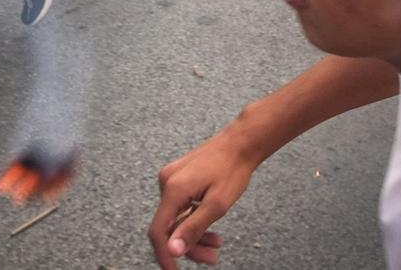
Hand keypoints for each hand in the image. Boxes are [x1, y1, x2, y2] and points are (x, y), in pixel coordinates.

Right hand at [151, 126, 261, 267]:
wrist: (241, 142)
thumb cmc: (232, 169)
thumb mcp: (216, 205)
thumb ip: (192, 228)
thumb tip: (172, 250)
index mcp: (173, 189)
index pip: (158, 231)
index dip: (164, 255)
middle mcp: (167, 182)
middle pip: (170, 226)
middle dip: (189, 246)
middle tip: (211, 259)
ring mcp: (172, 179)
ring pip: (177, 217)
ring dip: (194, 235)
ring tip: (216, 246)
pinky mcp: (180, 178)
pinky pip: (181, 206)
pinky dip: (194, 220)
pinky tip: (211, 230)